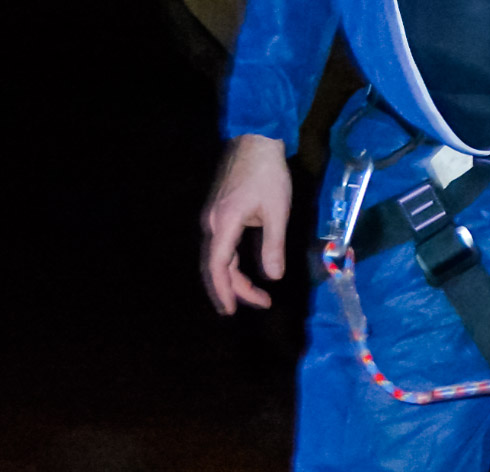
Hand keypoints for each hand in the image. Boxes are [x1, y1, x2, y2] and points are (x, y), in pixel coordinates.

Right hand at [202, 134, 291, 313]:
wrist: (254, 142)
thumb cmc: (268, 175)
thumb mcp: (277, 212)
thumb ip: (273, 246)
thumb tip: (273, 276)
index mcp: (224, 224)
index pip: (219, 266)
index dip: (225, 290)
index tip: (232, 310)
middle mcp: (212, 223)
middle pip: (216, 265)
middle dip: (233, 289)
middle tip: (259, 304)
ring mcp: (213, 217)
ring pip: (218, 256)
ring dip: (234, 277)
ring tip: (256, 295)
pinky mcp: (219, 212)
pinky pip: (221, 245)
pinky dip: (232, 263)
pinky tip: (243, 271)